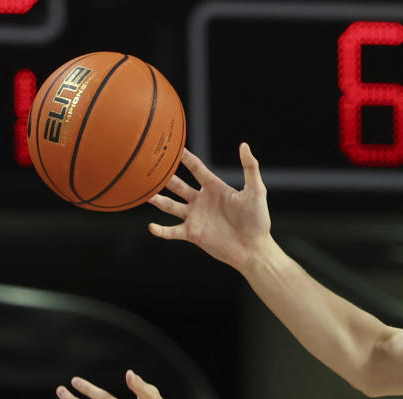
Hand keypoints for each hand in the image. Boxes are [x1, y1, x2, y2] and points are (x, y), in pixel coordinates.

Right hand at [148, 144, 270, 270]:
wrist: (253, 249)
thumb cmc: (258, 220)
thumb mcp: (256, 191)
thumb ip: (250, 168)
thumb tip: (244, 145)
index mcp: (214, 187)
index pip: (196, 168)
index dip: (184, 157)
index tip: (172, 145)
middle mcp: (201, 200)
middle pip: (178, 185)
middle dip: (164, 176)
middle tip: (150, 166)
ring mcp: (196, 217)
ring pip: (171, 206)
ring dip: (158, 200)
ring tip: (144, 193)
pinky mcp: (193, 234)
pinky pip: (173, 231)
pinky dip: (161, 231)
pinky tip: (151, 227)